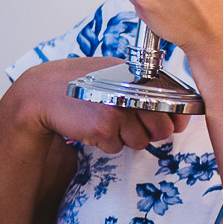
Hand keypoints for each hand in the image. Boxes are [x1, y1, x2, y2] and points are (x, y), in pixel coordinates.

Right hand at [11, 58, 190, 153]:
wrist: (45, 90)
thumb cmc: (84, 84)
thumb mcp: (119, 75)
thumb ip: (147, 92)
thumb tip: (178, 121)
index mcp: (142, 76)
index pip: (176, 106)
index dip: (171, 120)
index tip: (160, 121)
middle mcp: (134, 91)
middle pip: (163, 130)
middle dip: (147, 133)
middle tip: (124, 123)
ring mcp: (120, 109)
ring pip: (140, 142)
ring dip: (123, 138)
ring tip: (104, 120)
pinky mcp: (104, 127)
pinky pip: (117, 147)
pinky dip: (105, 143)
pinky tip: (90, 126)